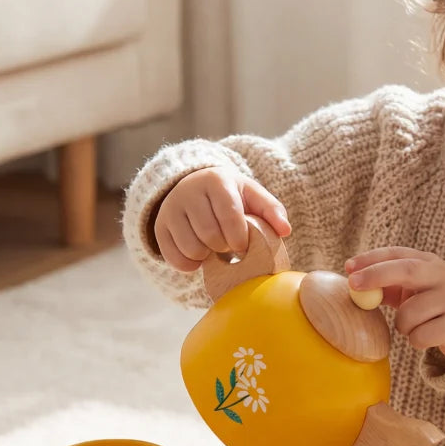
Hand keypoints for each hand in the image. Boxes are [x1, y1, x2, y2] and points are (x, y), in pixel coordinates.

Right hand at [153, 167, 290, 272]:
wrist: (194, 187)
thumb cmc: (230, 196)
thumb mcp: (252, 195)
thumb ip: (272, 210)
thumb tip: (285, 230)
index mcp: (217, 181)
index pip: (229, 215)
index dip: (239, 237)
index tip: (243, 246)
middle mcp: (189, 191)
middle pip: (210, 235)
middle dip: (224, 247)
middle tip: (229, 245)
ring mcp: (171, 209)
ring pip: (192, 248)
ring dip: (207, 256)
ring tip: (214, 247)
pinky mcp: (160, 227)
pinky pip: (174, 258)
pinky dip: (190, 264)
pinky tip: (199, 255)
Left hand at [345, 247, 444, 361]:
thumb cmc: (432, 305)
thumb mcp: (412, 290)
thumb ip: (385, 285)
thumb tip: (352, 282)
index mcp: (429, 262)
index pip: (398, 254)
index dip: (372, 259)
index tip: (348, 268)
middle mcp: (443, 275)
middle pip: (407, 270)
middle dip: (377, 275)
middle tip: (353, 285)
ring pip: (408, 314)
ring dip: (402, 326)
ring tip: (415, 326)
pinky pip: (420, 336)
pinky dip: (416, 341)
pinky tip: (429, 337)